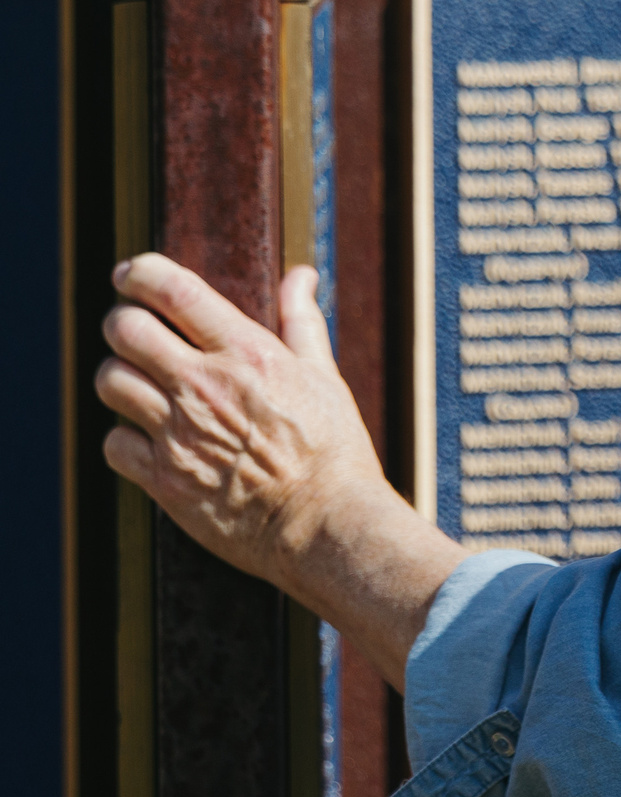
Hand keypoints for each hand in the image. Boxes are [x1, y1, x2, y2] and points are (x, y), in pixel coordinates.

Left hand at [95, 254, 465, 689]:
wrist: (324, 523)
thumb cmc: (334, 449)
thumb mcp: (325, 376)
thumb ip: (302, 322)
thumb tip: (301, 277)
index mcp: (247, 353)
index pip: (174, 291)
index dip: (141, 273)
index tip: (133, 274)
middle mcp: (205, 386)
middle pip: (125, 330)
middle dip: (123, 323)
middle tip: (135, 331)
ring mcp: (179, 433)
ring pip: (110, 382)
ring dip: (120, 376)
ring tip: (140, 384)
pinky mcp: (164, 478)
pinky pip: (114, 443)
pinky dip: (124, 437)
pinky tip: (149, 438)